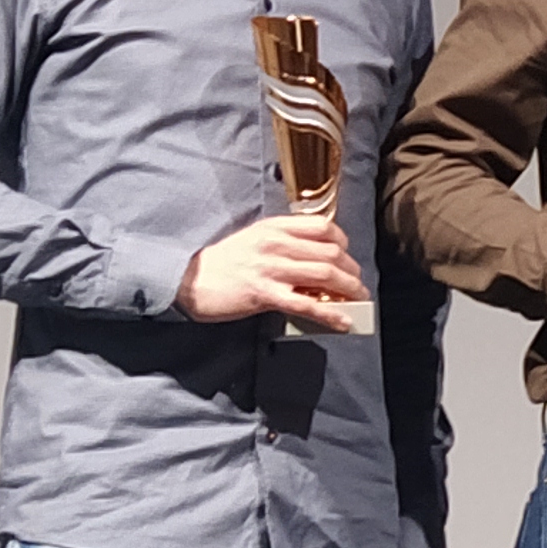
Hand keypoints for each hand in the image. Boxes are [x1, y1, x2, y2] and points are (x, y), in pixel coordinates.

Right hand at [180, 214, 365, 324]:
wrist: (189, 280)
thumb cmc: (222, 263)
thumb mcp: (254, 239)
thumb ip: (284, 242)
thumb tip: (315, 257)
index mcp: (275, 228)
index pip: (323, 227)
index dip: (343, 242)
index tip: (346, 254)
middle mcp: (276, 244)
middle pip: (331, 252)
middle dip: (351, 270)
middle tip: (356, 283)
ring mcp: (271, 269)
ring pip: (325, 275)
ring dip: (349, 289)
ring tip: (358, 299)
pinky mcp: (265, 294)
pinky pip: (307, 304)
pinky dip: (330, 314)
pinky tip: (343, 321)